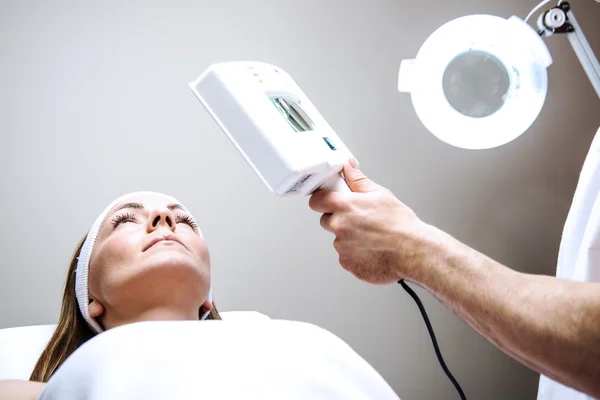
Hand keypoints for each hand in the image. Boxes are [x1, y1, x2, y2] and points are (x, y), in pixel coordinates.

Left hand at [309, 159, 432, 283]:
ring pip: (338, 239)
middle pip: (326, 220)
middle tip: (358, 219)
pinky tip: (371, 249)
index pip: (317, 200)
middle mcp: (339, 226)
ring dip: (348, 237)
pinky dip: (355, 253)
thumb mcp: (380, 194)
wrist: (412, 251)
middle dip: (338, 219)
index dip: (322, 199)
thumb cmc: (399, 224)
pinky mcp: (347, 263)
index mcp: (345, 206)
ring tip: (370, 236)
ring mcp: (342, 246)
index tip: (328, 200)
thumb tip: (348, 167)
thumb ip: (358, 180)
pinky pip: (345, 255)